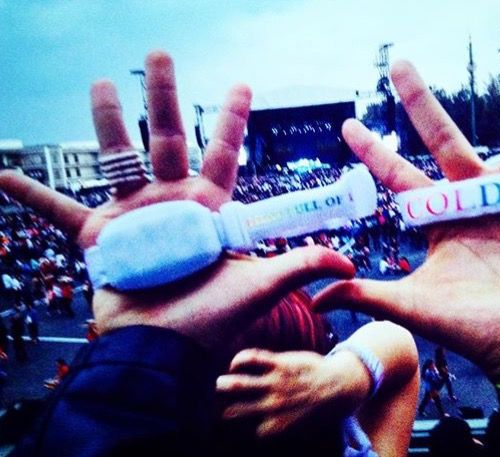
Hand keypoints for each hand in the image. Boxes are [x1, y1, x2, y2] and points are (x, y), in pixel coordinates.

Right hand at [0, 51, 353, 348]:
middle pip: (166, 137)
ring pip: (116, 156)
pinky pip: (59, 212)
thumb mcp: (259, 286)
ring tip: (103, 83)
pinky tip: (3, 174)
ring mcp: (134, 216)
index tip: (242, 84)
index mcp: (209, 207)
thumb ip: (299, 265)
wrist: (166, 353)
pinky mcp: (100, 237)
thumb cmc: (212, 322)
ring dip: (108, 122)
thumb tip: (347, 261)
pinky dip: (32, 195)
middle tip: (161, 55)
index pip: (224, 151)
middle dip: (164, 96)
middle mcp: (171, 202)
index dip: (233, 119)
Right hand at [216, 348, 368, 435]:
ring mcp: (276, 383)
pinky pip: (253, 358)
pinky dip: (240, 359)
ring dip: (225, 384)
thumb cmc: (317, 405)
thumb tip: (256, 434)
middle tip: (211, 407)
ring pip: (240, 383)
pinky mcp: (281, 363)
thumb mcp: (298, 425)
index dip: (233, 431)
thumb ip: (276, 427)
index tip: (223, 426)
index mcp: (277, 425)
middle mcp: (273, 406)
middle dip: (221, 410)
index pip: (246, 432)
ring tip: (218, 384)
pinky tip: (236, 362)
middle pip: (236, 410)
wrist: (339, 384)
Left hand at [313, 19, 499, 375]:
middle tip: (398, 60)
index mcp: (442, 216)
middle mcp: (477, 195)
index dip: (372, 151)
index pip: (398, 176)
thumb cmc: (476, 329)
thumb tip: (320, 295)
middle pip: (444, 135)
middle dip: (420, 99)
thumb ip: (370, 295)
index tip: (347, 124)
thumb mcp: (416, 307)